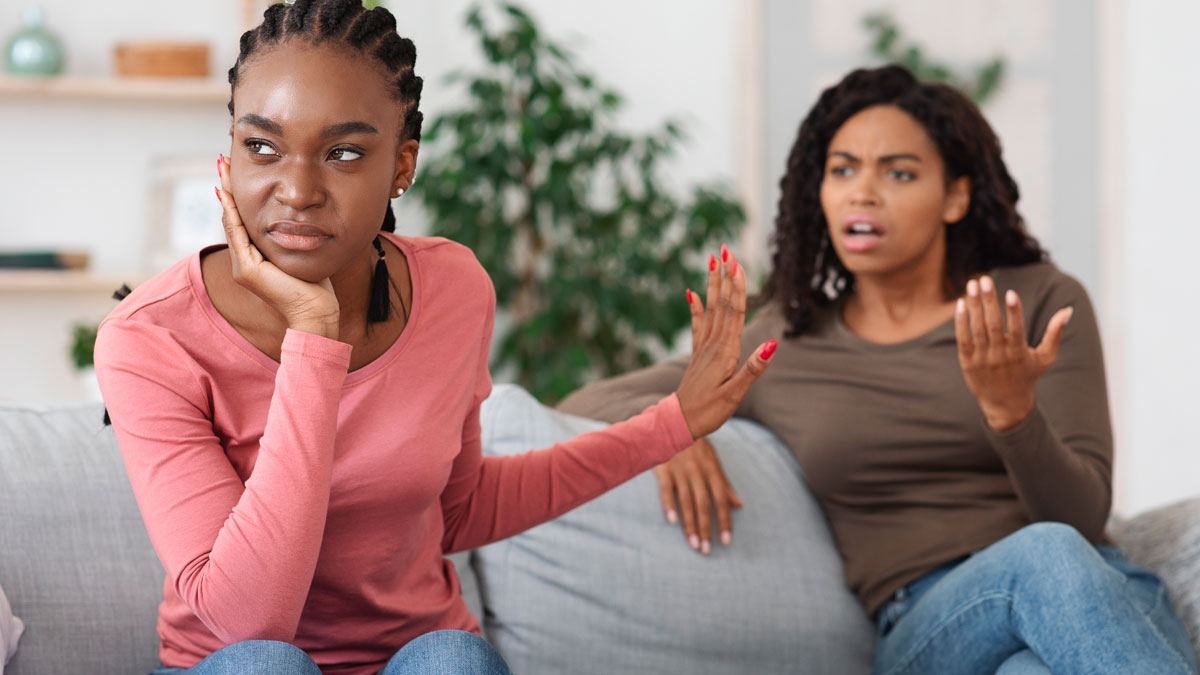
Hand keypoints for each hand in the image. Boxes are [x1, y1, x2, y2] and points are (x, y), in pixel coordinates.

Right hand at [216, 154, 339, 338]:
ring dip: (227, 193)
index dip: (238, 197)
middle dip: (228, 188)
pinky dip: (232, 212)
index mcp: (255, 260)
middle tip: (223, 162)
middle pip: (233, 217)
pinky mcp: (247, 271)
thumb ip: (292, 239)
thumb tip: (298, 218)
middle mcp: (243, 263)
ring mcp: (242, 267)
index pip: (243, 222)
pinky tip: (227, 193)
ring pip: (232, 222)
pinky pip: (238, 234)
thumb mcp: (300, 255)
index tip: (235, 173)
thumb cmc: (315, 288)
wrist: (316, 312)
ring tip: (223, 169)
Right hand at [653, 437, 742, 554]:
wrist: (674, 422)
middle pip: (704, 505)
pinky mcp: (663, 469)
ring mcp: (680, 471)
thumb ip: (725, 485)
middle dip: (706, 528)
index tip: (726, 541)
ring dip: (690, 524)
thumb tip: (740, 505)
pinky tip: (672, 521)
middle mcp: (698, 473)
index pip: (721, 500)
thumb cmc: (697, 446)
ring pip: (686, 501)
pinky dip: (669, 504)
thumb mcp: (714, 462)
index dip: (724, 521)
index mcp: (712, 472)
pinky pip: (666, 489)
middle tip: (706, 550)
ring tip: (693, 544)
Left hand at [675, 245, 775, 438]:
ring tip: (713, 261)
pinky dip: (695, 307)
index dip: (737, 287)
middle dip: (724, 276)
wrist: (679, 422)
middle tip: (724, 249)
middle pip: (721, 304)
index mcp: (725, 352)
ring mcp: (703, 348)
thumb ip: (753, 368)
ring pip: (710, 309)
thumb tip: (771, 344)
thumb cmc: (709, 411)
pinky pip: (698, 325)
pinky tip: (692, 292)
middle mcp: (713, 344)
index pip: (734, 313)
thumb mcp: (735, 394)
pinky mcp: (698, 354)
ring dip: (713, 284)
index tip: (737, 263)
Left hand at [955, 275, 1072, 430]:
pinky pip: (963, 338)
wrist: (1005, 403)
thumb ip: (1055, 333)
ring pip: (977, 328)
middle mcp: (999, 355)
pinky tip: (960, 304)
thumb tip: (1068, 310)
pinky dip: (960, 322)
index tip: (1010, 292)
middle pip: (993, 324)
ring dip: (973, 305)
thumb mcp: (1045, 357)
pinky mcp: (968, 361)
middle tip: (984, 279)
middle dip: (988, 300)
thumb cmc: (1027, 376)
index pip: (1016, 329)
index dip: (1013, 311)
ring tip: (971, 284)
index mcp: (1019, 352)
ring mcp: (982, 358)